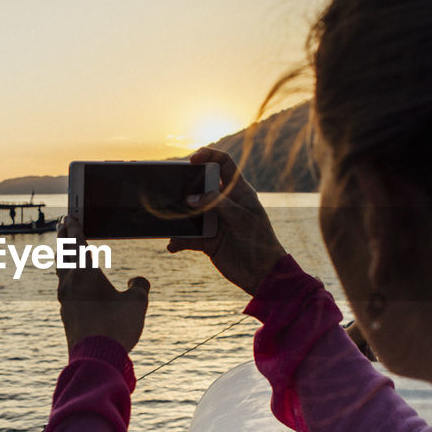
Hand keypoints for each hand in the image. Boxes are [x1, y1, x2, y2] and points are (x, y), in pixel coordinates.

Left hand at [56, 217, 150, 352]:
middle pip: (64, 253)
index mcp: (86, 274)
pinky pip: (64, 287)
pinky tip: (72, 282)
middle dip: (64, 237)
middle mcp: (70, 283)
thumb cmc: (116, 328)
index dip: (75, 228)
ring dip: (63, 255)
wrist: (95, 359)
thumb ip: (139, 287)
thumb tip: (135, 281)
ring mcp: (65, 300)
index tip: (70, 216)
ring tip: (64, 248)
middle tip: (62, 223)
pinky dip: (67, 276)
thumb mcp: (137, 304)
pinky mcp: (66, 314)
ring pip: (61, 271)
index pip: (77, 244)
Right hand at [167, 148, 287, 294]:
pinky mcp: (208, 240)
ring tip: (169, 221)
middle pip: (200, 186)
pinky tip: (173, 246)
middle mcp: (224, 203)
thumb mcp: (242, 218)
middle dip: (185, 186)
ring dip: (179, 217)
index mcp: (238, 192)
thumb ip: (218, 204)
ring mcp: (215, 221)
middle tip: (174, 191)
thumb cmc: (260, 242)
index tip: (193, 159)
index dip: (209, 155)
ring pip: (190, 212)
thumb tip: (191, 198)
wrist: (263, 275)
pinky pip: (188, 237)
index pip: (224, 164)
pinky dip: (179, 241)